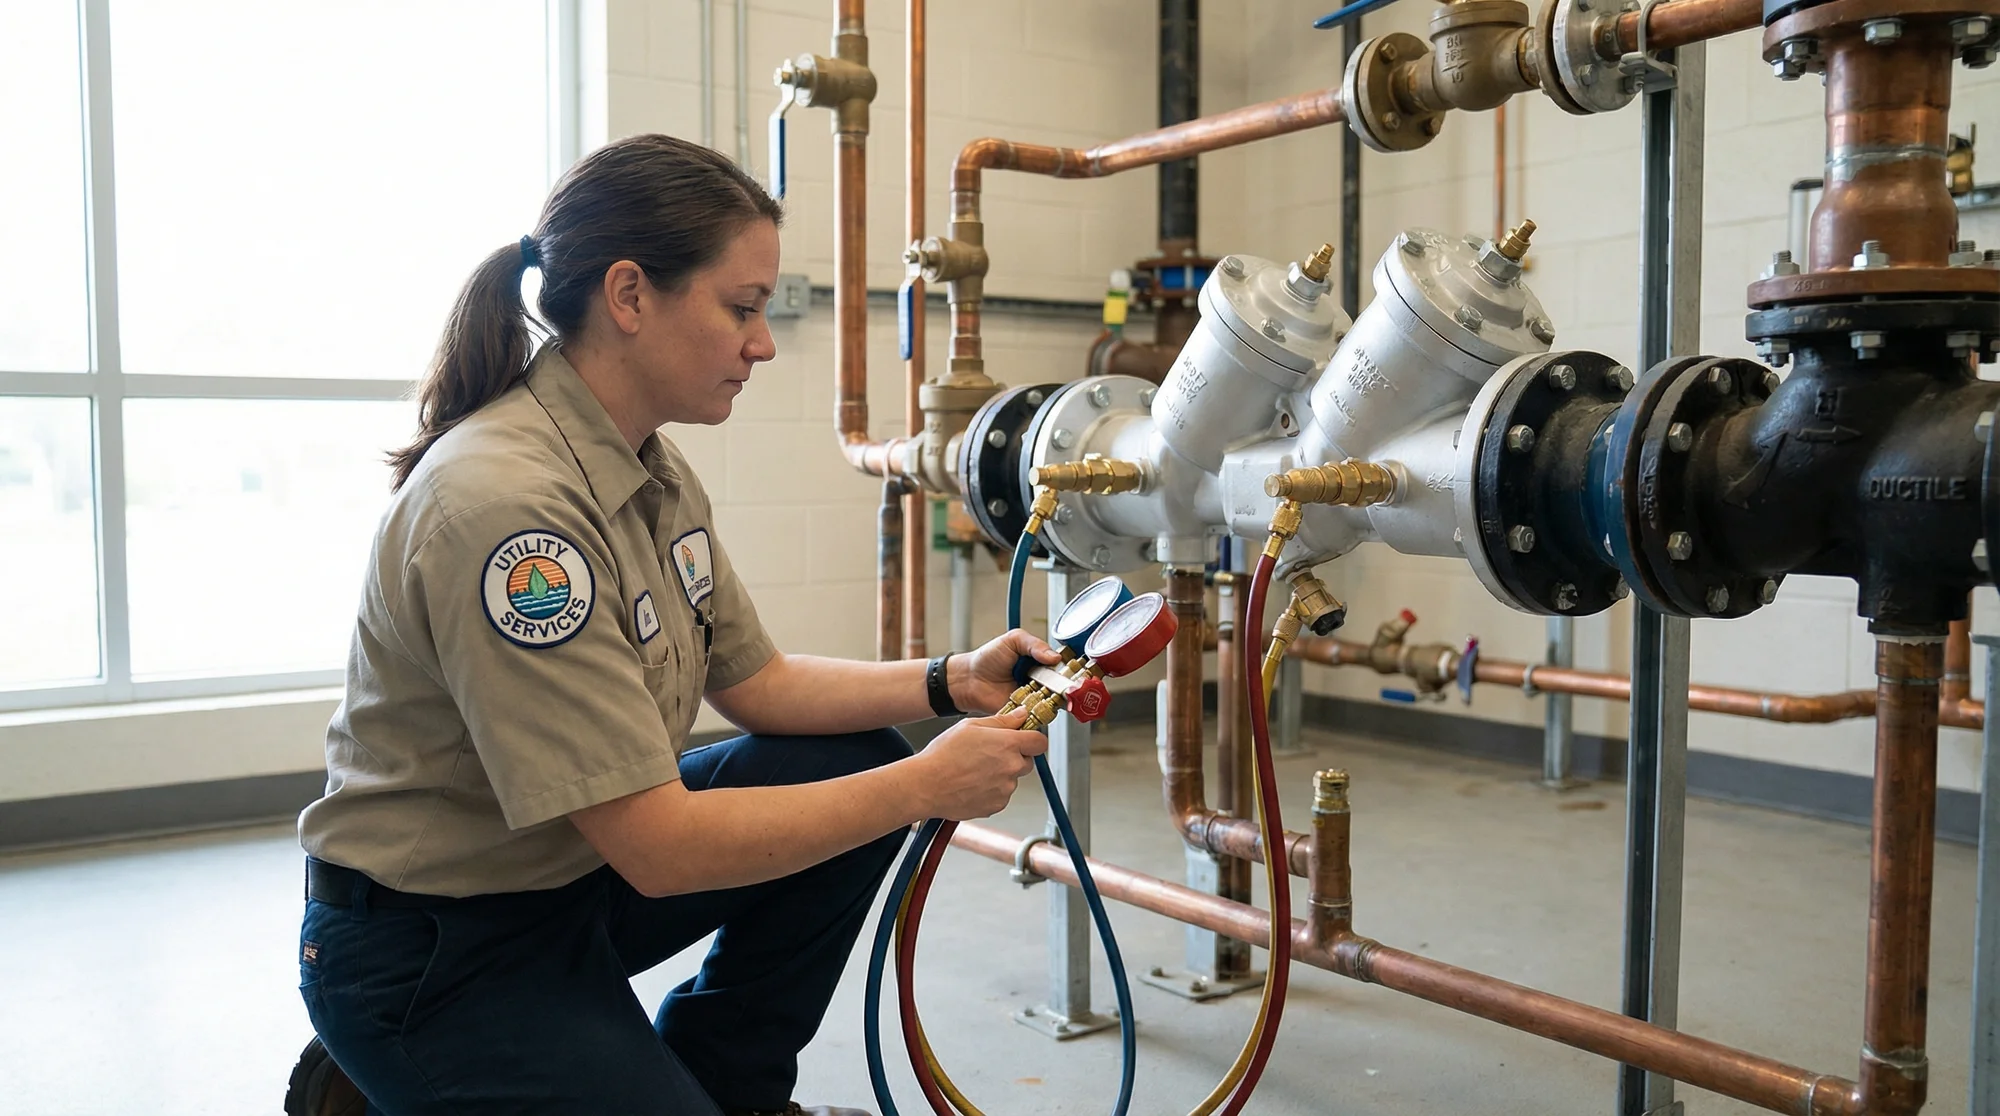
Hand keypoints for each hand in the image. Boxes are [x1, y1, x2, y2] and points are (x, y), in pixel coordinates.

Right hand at [916, 710, 1049, 819]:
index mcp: (1008, 744)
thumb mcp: (970, 726)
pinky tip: (972, 783)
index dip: (1032, 739)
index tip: (1024, 739)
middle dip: (1014, 757)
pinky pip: (1001, 795)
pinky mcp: (997, 805)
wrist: (926, 785)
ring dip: (1000, 774)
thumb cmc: (943, 755)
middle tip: (989, 754)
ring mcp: (1005, 789)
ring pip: (1012, 779)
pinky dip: (991, 790)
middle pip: (1027, 761)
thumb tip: (1021, 715)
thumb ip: (1001, 721)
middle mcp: (1011, 767)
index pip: (1040, 742)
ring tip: (974, 770)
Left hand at [951, 629, 1059, 715]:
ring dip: (1054, 698)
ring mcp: (1034, 697)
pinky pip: (1040, 714)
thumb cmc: (987, 658)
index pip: (1062, 664)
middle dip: (1065, 685)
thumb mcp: (1012, 640)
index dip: (1069, 668)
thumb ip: (1035, 644)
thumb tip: (1055, 657)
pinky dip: (1042, 710)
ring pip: (1055, 700)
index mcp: (1040, 660)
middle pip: (1063, 685)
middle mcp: (1040, 679)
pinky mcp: (1027, 711)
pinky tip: (1038, 703)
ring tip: (1047, 691)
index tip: (1073, 670)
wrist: (969, 680)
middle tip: (1062, 683)